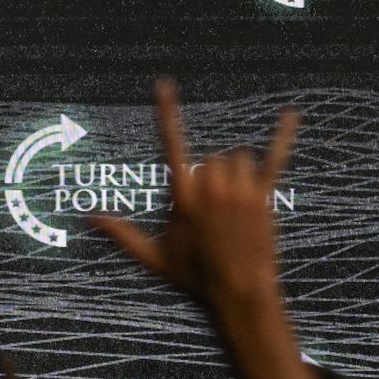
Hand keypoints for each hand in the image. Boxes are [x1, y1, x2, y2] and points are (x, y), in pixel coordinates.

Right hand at [91, 81, 297, 311]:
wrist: (238, 295)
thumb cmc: (193, 279)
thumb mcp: (152, 257)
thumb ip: (120, 234)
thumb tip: (87, 219)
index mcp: (182, 195)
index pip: (171, 144)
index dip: (167, 112)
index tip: (163, 83)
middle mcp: (212, 187)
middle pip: (211, 159)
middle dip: (210, 180)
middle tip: (212, 217)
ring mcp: (241, 191)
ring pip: (238, 158)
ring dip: (234, 175)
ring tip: (233, 207)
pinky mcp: (265, 198)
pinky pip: (276, 157)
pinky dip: (283, 134)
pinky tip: (291, 112)